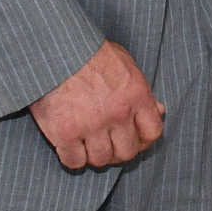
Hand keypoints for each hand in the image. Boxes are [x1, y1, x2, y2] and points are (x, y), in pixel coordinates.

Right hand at [29, 41, 164, 169]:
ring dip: (94, 155)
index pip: (153, 132)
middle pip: (128, 152)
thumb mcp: (124, 63)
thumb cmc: (88, 52)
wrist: (52, 49)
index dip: (144, 140)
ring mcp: (91, 125)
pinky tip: (69, 147)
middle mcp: (117, 113)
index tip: (133, 139)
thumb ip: (142, 90)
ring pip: (101, 160)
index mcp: (136, 95)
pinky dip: (72, 158)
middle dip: (119, 151)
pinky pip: (74, 161)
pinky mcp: (64, 133)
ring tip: (87, 144)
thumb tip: (159, 109)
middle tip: (107, 144)